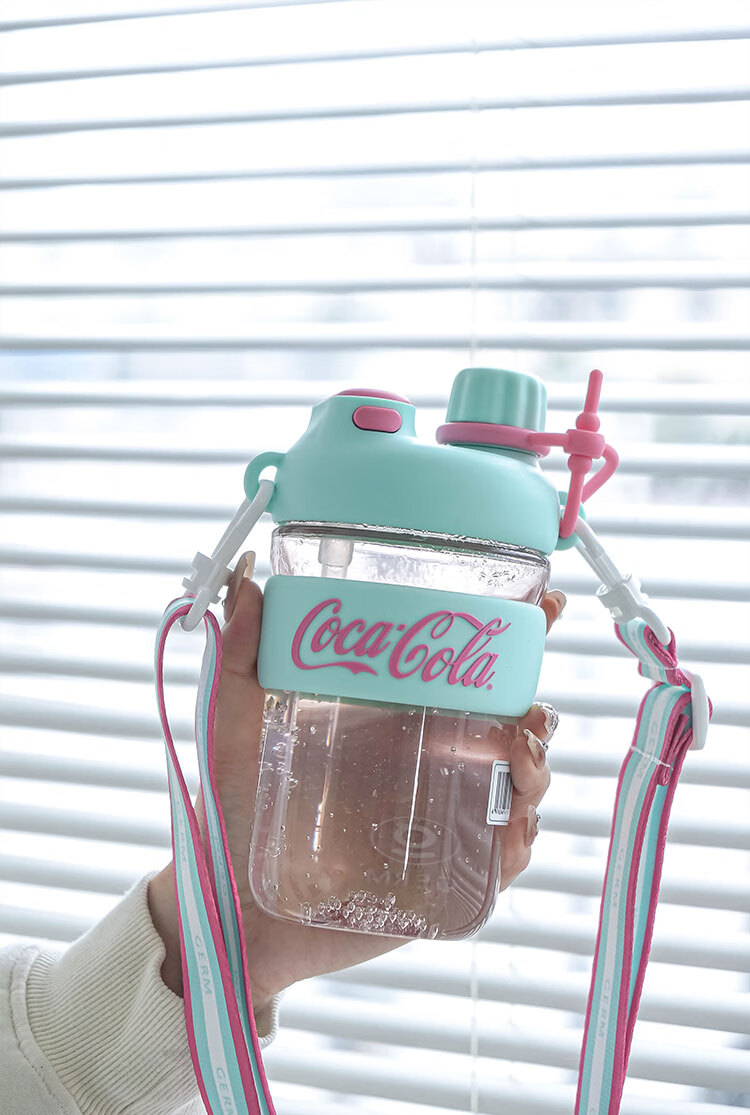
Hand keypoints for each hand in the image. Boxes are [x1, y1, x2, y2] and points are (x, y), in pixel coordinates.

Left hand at [149, 558, 564, 1007]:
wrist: (228, 906)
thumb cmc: (235, 806)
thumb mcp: (238, 720)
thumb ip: (243, 653)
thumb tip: (248, 578)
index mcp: (394, 717)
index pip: (468, 669)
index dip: (513, 636)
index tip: (543, 605)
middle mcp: (428, 762)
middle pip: (511, 724)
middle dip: (539, 708)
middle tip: (532, 705)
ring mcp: (440, 818)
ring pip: (517, 786)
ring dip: (536, 766)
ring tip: (521, 753)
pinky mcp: (443, 878)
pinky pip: (501, 858)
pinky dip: (520, 840)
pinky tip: (515, 824)